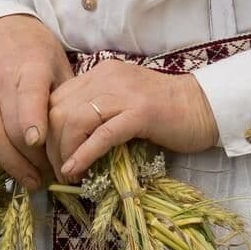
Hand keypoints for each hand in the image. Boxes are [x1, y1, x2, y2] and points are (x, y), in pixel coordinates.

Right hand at [0, 14, 72, 190]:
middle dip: (31, 158)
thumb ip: (65, 100)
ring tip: (30, 182)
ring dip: (10, 165)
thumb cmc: (37, 55)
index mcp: (30, 68)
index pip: (29, 97)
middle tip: (49, 176)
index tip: (38, 143)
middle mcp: (0, 80)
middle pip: (11, 127)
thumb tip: (81, 140)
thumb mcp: (59, 67)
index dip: (32, 121)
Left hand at [48, 62, 218, 181]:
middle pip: (57, 110)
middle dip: (50, 146)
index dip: (45, 131)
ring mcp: (124, 94)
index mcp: (100, 74)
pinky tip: (77, 171)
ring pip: (74, 121)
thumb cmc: (165, 113)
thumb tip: (67, 145)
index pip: (56, 99)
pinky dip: (84, 155)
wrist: (205, 107)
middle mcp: (106, 77)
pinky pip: (102, 135)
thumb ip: (96, 115)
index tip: (48, 156)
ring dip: (64, 153)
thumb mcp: (121, 105)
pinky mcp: (140, 113)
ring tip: (68, 175)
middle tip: (56, 171)